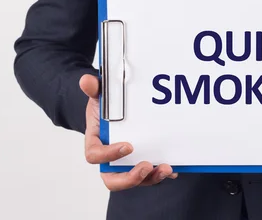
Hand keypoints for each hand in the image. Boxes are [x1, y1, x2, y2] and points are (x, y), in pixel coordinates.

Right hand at [79, 74, 177, 190]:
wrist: (113, 111)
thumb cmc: (104, 107)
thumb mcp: (99, 95)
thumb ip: (93, 89)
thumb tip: (87, 81)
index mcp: (96, 142)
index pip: (95, 155)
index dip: (109, 154)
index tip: (128, 146)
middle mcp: (109, 159)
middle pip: (113, 179)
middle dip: (130, 178)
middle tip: (146, 166)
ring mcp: (126, 164)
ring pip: (135, 180)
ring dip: (151, 178)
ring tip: (166, 169)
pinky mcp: (140, 163)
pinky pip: (150, 176)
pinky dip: (161, 174)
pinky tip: (174, 168)